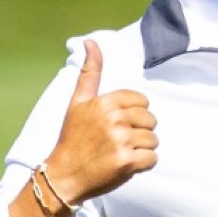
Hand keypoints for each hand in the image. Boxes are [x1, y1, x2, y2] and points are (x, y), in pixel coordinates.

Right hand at [42, 39, 158, 202]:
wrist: (64, 175)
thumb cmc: (72, 138)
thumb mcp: (77, 102)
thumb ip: (89, 73)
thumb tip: (92, 41)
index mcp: (105, 102)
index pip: (142, 101)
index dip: (134, 115)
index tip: (117, 125)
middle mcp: (113, 119)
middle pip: (150, 120)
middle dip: (139, 132)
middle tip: (119, 141)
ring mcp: (121, 141)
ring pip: (153, 140)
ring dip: (141, 149)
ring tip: (121, 153)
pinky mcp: (126, 162)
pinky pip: (152, 159)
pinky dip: (143, 164)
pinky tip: (126, 165)